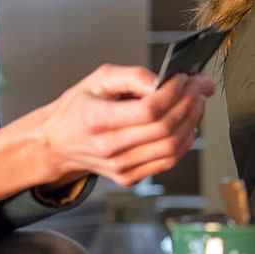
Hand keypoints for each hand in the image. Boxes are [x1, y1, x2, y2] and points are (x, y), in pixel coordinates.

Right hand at [32, 65, 214, 186]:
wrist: (55, 143)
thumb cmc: (78, 108)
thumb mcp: (98, 80)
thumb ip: (133, 75)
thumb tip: (164, 80)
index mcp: (97, 120)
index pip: (149, 110)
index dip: (174, 93)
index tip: (185, 78)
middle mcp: (108, 147)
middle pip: (165, 128)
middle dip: (189, 103)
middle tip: (198, 87)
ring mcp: (118, 167)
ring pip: (172, 147)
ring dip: (192, 121)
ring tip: (196, 102)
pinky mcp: (127, 177)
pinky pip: (167, 162)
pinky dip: (185, 142)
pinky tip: (186, 124)